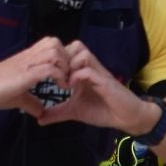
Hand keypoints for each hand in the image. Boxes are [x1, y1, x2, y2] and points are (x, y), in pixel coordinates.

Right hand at [0, 36, 72, 114]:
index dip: (63, 55)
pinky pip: (49, 69)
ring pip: (54, 52)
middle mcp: (28, 58)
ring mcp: (26, 64)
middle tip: (69, 75)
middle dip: (67, 59)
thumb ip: (31, 103)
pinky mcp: (24, 74)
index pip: (51, 43)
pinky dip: (59, 77)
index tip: (66, 72)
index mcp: (27, 59)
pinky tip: (60, 88)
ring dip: (64, 67)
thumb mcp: (18, 97)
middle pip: (56, 43)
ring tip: (65, 81)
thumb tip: (40, 113)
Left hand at [37, 42, 151, 132]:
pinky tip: (72, 88)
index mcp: (82, 71)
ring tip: (64, 82)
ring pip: (81, 52)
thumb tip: (39, 119)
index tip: (50, 76)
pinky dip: (77, 76)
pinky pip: (88, 70)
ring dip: (69, 65)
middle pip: (74, 45)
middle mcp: (90, 68)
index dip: (57, 59)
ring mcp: (98, 73)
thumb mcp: (75, 111)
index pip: (68, 51)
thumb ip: (57, 113)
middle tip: (56, 76)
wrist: (126, 119)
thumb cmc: (103, 111)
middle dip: (62, 58)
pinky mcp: (105, 82)